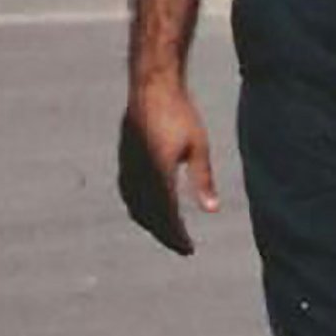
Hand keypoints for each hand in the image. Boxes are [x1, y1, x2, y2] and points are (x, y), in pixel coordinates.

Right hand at [118, 82, 218, 254]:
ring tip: (168, 231)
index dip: (177, 237)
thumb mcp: (198, 147)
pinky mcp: (123, 160)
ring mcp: (127, 168)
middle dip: (165, 235)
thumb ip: (203, 180)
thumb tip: (212, 210)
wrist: (151, 86)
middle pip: (149, 218)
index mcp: (158, 174)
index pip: (167, 217)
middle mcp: (139, 175)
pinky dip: (140, 209)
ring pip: (136, 208)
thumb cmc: (180, 114)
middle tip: (182, 245)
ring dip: (152, 224)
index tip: (189, 249)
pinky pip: (129, 195)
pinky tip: (151, 209)